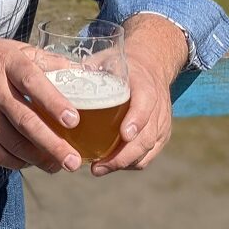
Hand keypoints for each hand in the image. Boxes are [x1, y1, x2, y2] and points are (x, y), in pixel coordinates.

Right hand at [0, 35, 83, 173]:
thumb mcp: (11, 48)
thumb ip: (43, 60)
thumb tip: (77, 70)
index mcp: (6, 63)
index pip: (32, 82)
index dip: (54, 102)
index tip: (74, 120)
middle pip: (25, 121)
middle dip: (52, 144)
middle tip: (73, 160)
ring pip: (13, 143)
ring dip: (38, 158)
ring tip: (59, 165)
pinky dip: (17, 162)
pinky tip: (32, 162)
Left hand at [89, 13, 186, 176]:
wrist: (151, 66)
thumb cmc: (122, 65)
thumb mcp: (108, 59)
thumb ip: (90, 68)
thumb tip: (67, 79)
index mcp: (145, 84)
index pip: (145, 104)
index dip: (137, 120)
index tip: (124, 134)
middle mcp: (158, 106)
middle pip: (147, 136)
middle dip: (124, 155)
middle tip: (99, 165)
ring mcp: (162, 122)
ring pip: (148, 149)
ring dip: (124, 163)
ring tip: (98, 169)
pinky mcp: (161, 135)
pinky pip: (148, 155)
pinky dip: (130, 163)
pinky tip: (109, 165)